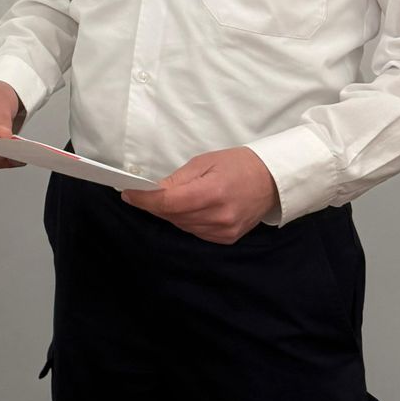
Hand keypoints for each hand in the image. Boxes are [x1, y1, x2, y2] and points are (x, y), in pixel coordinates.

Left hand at [121, 147, 276, 243]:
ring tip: (169, 199)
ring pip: (182, 226)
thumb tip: (153, 190)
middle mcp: (218, 217)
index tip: (128, 194)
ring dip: (170, 214)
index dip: (145, 200)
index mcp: (212, 192)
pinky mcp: (227, 239)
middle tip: (143, 193)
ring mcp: (224, 231)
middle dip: (155, 205)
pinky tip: (189, 209)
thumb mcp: (205, 162)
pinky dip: (186, 221)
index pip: (169, 203)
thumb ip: (178, 179)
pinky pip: (195, 232)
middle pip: (173, 216)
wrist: (271, 180)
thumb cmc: (238, 164)